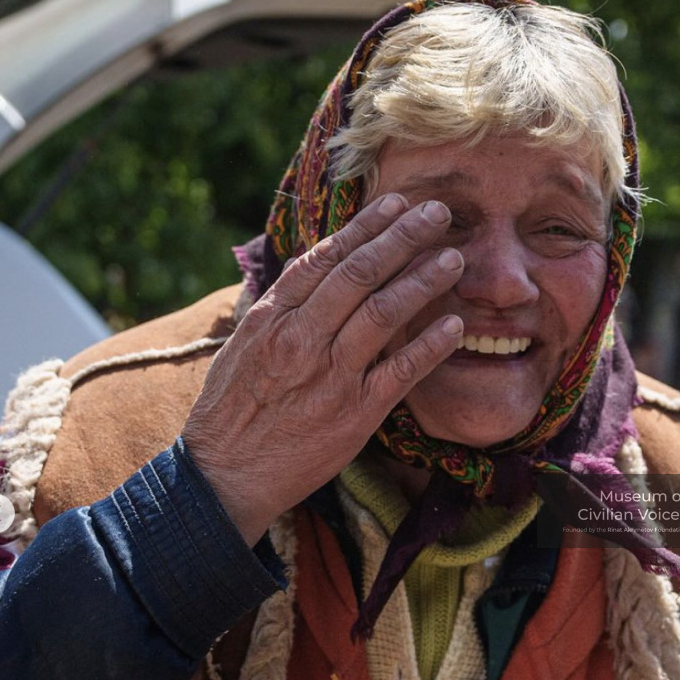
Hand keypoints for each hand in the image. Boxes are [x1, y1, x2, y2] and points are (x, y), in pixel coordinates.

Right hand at [183, 195, 464, 544]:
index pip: (326, 258)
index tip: (395, 204)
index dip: (365, 227)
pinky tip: (455, 325)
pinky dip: (430, 344)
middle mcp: (302, 339)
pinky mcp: (354, 413)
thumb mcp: (243, 348)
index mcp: (273, 318)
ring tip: (453, 258)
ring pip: (384, 312)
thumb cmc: (233, 412)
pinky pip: (401, 370)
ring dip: (424, 280)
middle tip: (438, 213)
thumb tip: (313, 268)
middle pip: (361, 273)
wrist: (225, 475)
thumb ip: (280, 309)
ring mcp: (330, 375)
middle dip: (403, 237)